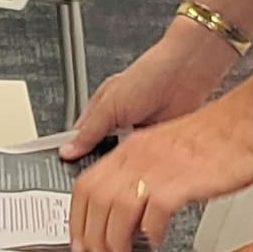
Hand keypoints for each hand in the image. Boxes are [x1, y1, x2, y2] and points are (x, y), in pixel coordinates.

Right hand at [62, 23, 232, 158]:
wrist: (185, 75)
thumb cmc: (147, 77)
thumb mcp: (109, 104)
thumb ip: (89, 130)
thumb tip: (68, 150)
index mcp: (100, 112)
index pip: (80, 140)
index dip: (76, 155)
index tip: (71, 170)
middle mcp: (118, 124)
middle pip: (101, 153)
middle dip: (100, 164)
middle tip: (98, 176)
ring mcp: (138, 135)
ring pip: (123, 160)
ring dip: (123, 164)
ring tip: (121, 170)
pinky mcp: (156, 143)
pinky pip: (145, 161)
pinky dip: (143, 165)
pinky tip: (140, 167)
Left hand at [69, 93, 252, 251]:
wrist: (246, 123)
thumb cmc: (213, 139)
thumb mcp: (163, 148)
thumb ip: (139, 169)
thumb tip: (123, 195)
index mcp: (132, 149)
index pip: (86, 184)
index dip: (78, 216)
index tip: (79, 237)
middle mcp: (140, 157)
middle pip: (96, 199)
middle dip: (90, 234)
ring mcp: (160, 168)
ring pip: (117, 208)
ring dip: (114, 238)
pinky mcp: (183, 180)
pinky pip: (154, 211)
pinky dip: (149, 231)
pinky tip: (154, 240)